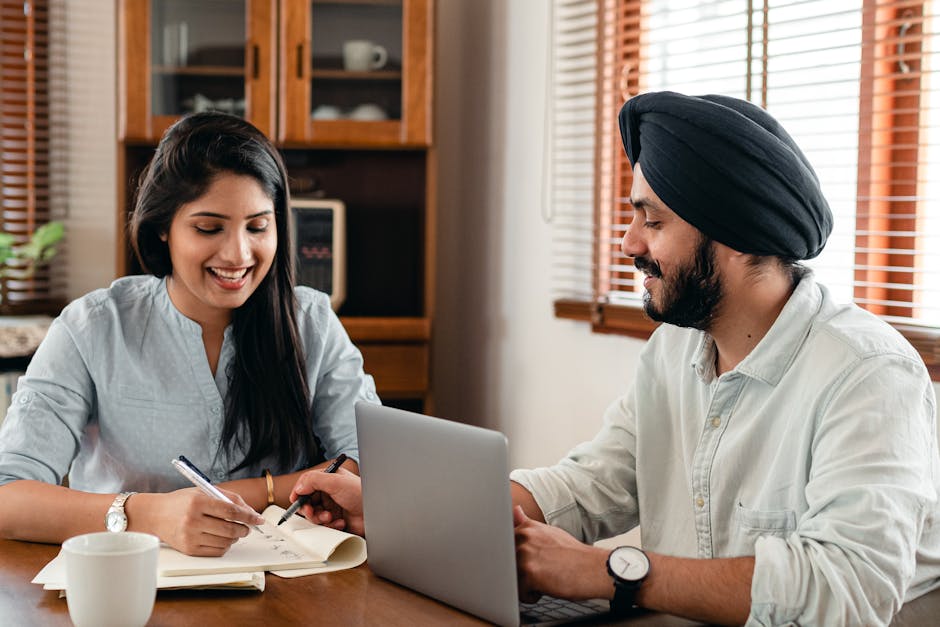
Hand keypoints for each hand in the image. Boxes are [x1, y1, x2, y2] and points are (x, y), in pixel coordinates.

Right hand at [140, 488, 264, 556]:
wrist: (155, 515)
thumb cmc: (182, 501)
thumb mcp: (204, 491)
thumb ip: (229, 498)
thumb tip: (250, 512)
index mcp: (198, 502)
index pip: (231, 510)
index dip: (248, 516)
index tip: (259, 519)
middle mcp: (193, 520)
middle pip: (230, 528)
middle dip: (244, 529)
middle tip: (248, 527)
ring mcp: (190, 536)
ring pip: (225, 541)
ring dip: (235, 537)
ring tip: (234, 531)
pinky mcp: (189, 549)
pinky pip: (216, 551)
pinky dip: (225, 545)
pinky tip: (223, 538)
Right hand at [289, 468, 364, 535]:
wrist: (377, 514)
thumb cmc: (361, 493)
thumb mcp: (336, 482)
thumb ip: (314, 480)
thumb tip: (298, 487)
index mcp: (329, 479)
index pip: (307, 484)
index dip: (299, 492)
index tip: (295, 501)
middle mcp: (329, 493)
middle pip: (307, 502)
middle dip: (309, 509)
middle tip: (312, 512)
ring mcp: (332, 507)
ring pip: (314, 515)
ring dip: (320, 518)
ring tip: (330, 517)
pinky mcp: (336, 520)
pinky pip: (324, 526)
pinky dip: (330, 525)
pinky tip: (340, 522)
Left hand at [513, 506, 612, 602]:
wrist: (593, 568)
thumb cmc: (573, 554)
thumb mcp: (550, 533)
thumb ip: (528, 524)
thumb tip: (515, 510)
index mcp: (527, 528)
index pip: (506, 547)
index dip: (518, 559)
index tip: (533, 561)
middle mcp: (523, 538)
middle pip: (507, 564)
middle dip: (521, 572)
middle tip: (543, 570)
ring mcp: (524, 555)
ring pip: (512, 579)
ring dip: (526, 584)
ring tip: (546, 578)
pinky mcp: (529, 574)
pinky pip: (519, 593)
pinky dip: (532, 596)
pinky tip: (547, 588)